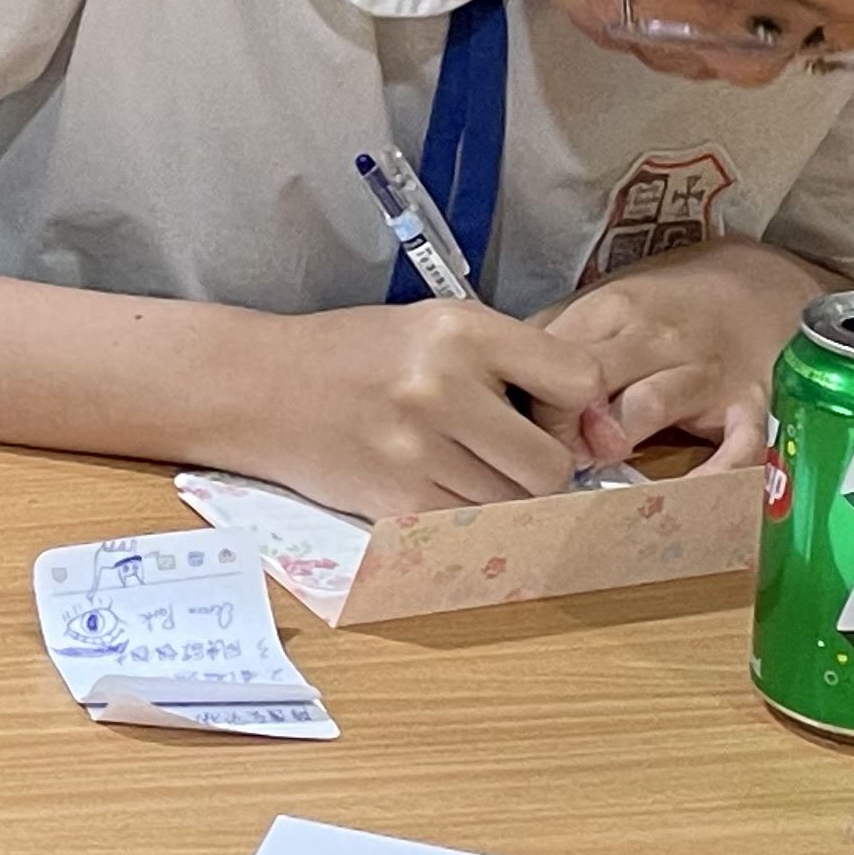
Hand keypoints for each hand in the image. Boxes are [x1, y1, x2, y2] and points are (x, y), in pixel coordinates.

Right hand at [217, 302, 617, 520]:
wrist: (258, 387)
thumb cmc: (356, 355)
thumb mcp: (434, 327)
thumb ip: (513, 362)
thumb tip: (595, 430)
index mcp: (460, 331)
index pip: (580, 380)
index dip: (575, 405)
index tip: (549, 411)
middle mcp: (441, 387)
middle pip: (554, 463)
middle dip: (542, 467)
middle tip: (508, 452)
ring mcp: (416, 451)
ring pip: (515, 505)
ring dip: (504, 496)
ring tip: (462, 465)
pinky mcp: (394, 502)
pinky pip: (471, 528)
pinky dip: (467, 517)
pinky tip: (437, 487)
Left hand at [536, 241, 829, 474]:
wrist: (757, 286)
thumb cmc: (664, 308)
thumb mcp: (602, 304)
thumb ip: (551, 342)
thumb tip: (499, 388)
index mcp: (613, 311)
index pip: (554, 358)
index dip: (532, 403)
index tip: (520, 433)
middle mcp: (657, 338)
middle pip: (591, 379)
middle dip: (564, 426)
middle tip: (551, 460)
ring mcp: (705, 371)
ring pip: (651, 403)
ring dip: (618, 440)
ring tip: (599, 468)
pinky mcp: (750, 405)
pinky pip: (737, 446)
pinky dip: (713, 475)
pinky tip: (685, 499)